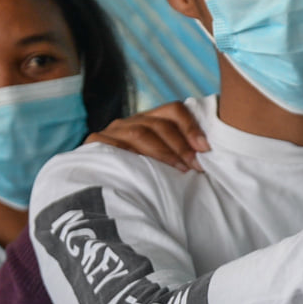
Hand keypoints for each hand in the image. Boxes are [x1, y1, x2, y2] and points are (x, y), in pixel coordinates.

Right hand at [89, 101, 211, 171]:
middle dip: (181, 145)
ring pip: (139, 133)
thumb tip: (208, 155)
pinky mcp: (94, 144)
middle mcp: (130, 122)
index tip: (205, 148)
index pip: (173, 110)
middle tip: (196, 165)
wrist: (98, 193)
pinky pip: (112, 146)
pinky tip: (143, 170)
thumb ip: (179, 156)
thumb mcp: (160, 164)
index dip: (191, 126)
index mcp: (148, 121)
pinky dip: (130, 156)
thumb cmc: (139, 180)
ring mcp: (111, 132)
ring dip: (163, 152)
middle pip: (158, 124)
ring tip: (179, 169)